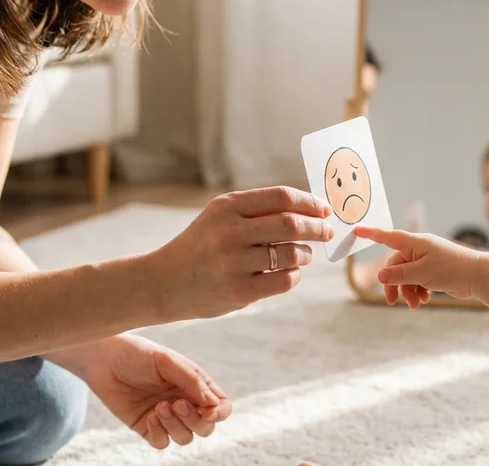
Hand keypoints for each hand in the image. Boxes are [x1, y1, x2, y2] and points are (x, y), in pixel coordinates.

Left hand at [76, 334, 232, 449]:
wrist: (103, 360)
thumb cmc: (138, 354)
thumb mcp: (167, 361)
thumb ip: (192, 381)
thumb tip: (213, 404)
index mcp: (195, 384)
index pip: (220, 406)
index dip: (219, 413)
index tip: (207, 411)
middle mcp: (184, 402)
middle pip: (206, 428)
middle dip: (195, 421)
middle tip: (176, 404)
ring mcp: (166, 417)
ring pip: (185, 438)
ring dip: (174, 426)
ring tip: (158, 407)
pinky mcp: (147, 427)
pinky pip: (162, 443)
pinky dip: (159, 433)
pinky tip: (148, 417)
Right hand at [150, 186, 334, 320]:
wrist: (162, 282)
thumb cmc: (200, 246)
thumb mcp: (219, 218)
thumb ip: (256, 210)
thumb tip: (308, 209)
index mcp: (227, 206)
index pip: (280, 197)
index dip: (309, 202)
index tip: (323, 209)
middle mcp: (229, 231)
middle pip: (290, 223)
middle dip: (316, 227)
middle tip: (326, 231)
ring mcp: (233, 262)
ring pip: (290, 253)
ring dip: (305, 253)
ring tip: (303, 253)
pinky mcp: (238, 291)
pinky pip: (283, 280)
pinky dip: (295, 274)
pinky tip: (291, 272)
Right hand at [353, 226, 485, 306]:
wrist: (478, 277)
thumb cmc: (450, 269)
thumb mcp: (420, 273)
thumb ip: (398, 275)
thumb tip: (379, 275)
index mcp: (414, 242)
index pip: (387, 236)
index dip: (371, 234)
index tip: (356, 230)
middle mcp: (419, 249)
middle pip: (395, 266)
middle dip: (394, 284)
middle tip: (392, 302)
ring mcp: (426, 260)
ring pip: (406, 276)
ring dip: (408, 291)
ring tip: (415, 305)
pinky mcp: (434, 271)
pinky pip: (417, 281)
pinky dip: (418, 291)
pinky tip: (424, 300)